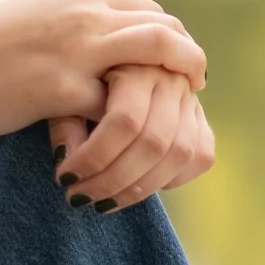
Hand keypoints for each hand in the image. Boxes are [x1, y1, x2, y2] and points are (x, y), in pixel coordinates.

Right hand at [0, 0, 205, 138]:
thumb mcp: (28, 3)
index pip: (148, 10)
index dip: (172, 38)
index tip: (179, 64)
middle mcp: (82, 13)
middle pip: (163, 28)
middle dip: (187, 59)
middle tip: (195, 86)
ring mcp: (75, 49)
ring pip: (155, 56)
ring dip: (176, 85)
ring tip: (179, 114)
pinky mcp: (62, 89)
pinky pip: (117, 106)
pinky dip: (130, 124)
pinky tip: (134, 140)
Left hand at [49, 64, 214, 212]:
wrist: (109, 62)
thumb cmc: (75, 78)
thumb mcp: (63, 90)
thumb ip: (66, 121)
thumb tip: (67, 158)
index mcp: (135, 61)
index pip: (125, 120)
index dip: (95, 156)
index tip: (65, 177)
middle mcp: (171, 78)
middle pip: (154, 142)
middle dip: (112, 180)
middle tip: (78, 197)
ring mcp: (191, 98)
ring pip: (180, 154)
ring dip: (138, 189)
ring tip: (100, 202)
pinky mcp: (201, 118)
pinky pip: (200, 157)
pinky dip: (170, 179)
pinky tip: (134, 188)